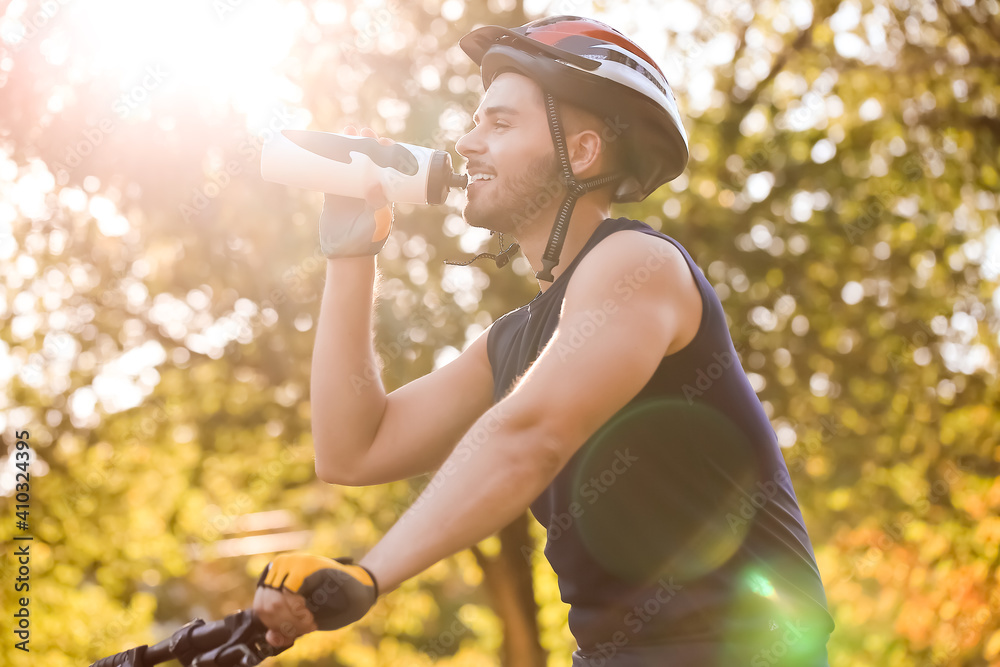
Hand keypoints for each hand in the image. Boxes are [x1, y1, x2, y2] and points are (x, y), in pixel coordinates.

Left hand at [253, 553, 378, 646]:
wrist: (361, 588)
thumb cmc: (334, 602)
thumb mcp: (303, 618)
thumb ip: (286, 627)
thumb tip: (270, 638)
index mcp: (277, 576)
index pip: (260, 606)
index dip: (274, 626)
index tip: (293, 634)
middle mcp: (280, 565)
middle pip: (265, 606)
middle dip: (284, 625)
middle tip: (305, 629)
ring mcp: (291, 563)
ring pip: (274, 603)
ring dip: (292, 621)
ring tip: (310, 624)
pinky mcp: (303, 565)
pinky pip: (288, 596)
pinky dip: (298, 613)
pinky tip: (311, 617)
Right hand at [319, 126, 394, 257]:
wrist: (347, 255)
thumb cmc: (369, 240)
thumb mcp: (378, 221)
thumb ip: (378, 204)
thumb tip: (376, 184)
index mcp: (383, 193)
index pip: (387, 167)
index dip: (386, 152)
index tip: (384, 140)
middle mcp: (367, 189)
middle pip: (367, 160)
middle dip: (365, 143)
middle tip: (362, 130)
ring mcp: (349, 191)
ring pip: (349, 163)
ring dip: (347, 146)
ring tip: (345, 131)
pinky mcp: (333, 196)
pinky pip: (330, 174)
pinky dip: (328, 160)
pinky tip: (325, 145)